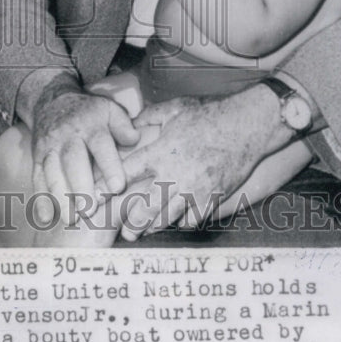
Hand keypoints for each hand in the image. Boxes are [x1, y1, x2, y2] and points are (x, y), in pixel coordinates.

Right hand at [31, 87, 138, 226]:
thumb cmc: (89, 114)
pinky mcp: (37, 158)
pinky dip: (40, 198)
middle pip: (73, 161)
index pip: (101, 145)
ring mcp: (50, 147)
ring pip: (52, 172)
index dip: (109, 165)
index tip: (117, 187)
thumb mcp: (109, 110)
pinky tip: (45, 218)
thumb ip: (123, 126)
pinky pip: (37, 178)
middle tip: (89, 211)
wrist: (52, 103)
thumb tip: (135, 139)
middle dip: (80, 186)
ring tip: (70, 220)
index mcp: (91, 126)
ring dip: (60, 196)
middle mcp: (68, 137)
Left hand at [114, 91, 275, 239]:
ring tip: (142, 232)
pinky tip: (175, 223)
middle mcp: (174, 174)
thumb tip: (130, 123)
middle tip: (121, 230)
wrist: (246, 125)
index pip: (127, 173)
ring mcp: (194, 189)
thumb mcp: (174, 109)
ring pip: (167, 217)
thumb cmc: (209, 114)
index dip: (107, 187)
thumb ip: (148, 116)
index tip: (93, 199)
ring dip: (152, 227)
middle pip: (145, 206)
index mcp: (161, 152)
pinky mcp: (212, 198)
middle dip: (131, 221)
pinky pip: (192, 220)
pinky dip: (182, 223)